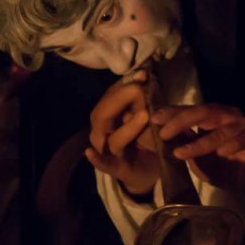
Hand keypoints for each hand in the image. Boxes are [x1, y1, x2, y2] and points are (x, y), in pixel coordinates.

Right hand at [85, 70, 159, 196]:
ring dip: (127, 127)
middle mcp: (105, 131)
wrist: (155, 169)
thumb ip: (149, 99)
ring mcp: (109, 151)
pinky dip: (96, 159)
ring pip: (111, 137)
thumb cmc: (151, 140)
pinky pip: (103, 164)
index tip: (142, 75)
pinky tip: (90, 152)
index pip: (111, 96)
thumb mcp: (152, 117)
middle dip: (121, 100)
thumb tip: (143, 75)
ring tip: (144, 116)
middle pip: (104, 114)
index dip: (124, 85)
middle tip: (140, 90)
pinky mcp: (116, 169)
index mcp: (112, 116)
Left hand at [150, 103, 244, 190]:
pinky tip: (222, 154)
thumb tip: (161, 133)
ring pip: (221, 130)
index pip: (190, 109)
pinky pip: (242, 139)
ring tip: (181, 153)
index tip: (154, 119)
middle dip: (182, 121)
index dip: (172, 112)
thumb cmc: (220, 166)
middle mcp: (228, 115)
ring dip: (200, 142)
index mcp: (212, 115)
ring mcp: (243, 125)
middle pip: (205, 111)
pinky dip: (231, 146)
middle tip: (165, 134)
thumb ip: (183, 142)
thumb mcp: (195, 155)